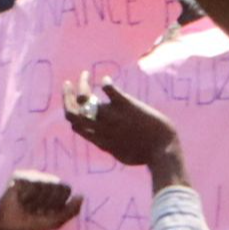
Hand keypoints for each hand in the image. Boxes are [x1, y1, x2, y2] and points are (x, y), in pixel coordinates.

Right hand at [0, 171, 82, 229]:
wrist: (12, 229)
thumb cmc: (33, 224)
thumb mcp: (56, 221)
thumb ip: (71, 211)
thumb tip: (82, 196)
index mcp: (56, 187)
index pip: (66, 189)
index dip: (58, 204)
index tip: (48, 212)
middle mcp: (45, 178)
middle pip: (55, 187)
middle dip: (46, 203)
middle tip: (36, 210)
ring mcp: (32, 176)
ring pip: (42, 185)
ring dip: (34, 201)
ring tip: (27, 205)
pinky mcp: (18, 176)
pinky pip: (28, 184)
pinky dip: (24, 196)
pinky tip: (19, 200)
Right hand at [61, 75, 181, 169]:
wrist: (162, 150)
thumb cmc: (145, 154)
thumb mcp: (120, 154)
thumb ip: (110, 146)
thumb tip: (105, 144)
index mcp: (99, 139)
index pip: (75, 124)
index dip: (70, 111)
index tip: (73, 101)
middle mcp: (101, 127)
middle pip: (73, 112)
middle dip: (66, 96)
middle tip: (67, 83)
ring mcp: (113, 116)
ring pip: (86, 100)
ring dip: (81, 84)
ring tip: (84, 74)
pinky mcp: (126, 106)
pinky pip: (110, 91)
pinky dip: (106, 84)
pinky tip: (106, 80)